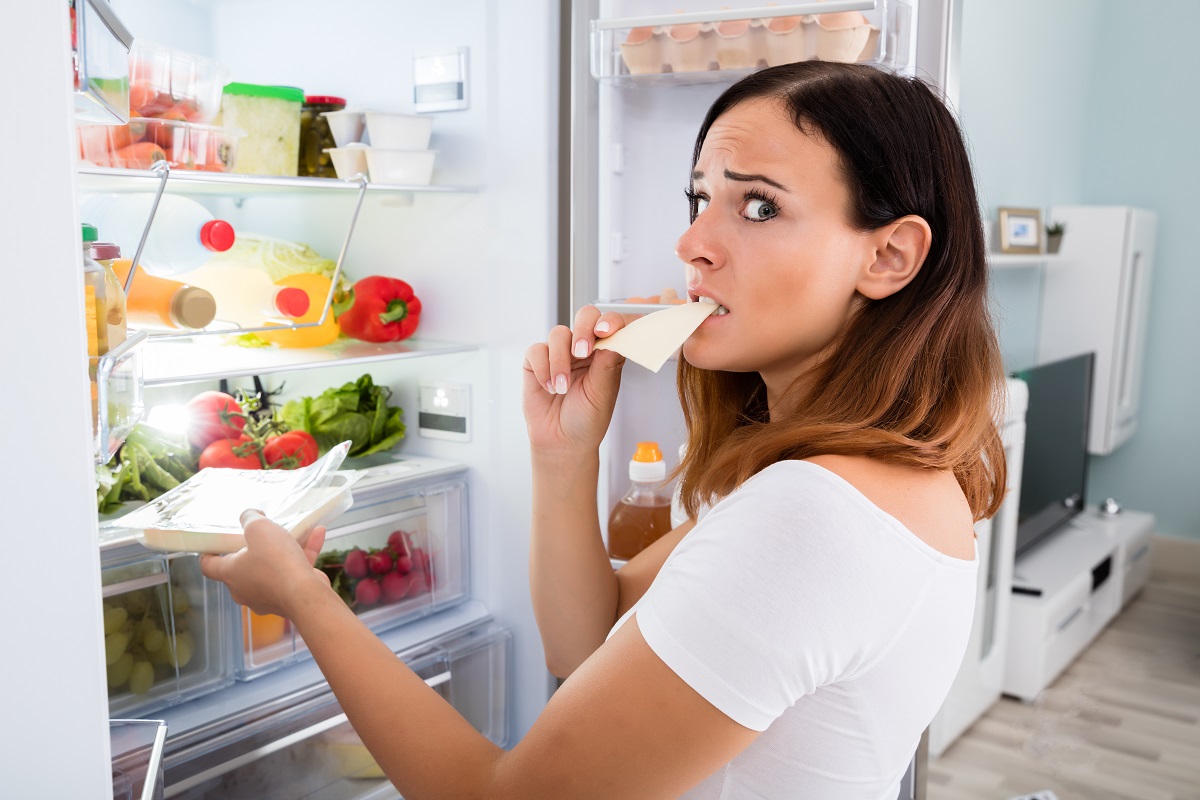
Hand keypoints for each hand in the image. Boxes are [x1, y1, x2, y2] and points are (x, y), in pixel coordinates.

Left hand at [200, 510, 331, 618]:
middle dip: (254, 548)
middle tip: (263, 534)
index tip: (214, 544)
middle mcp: (244, 589)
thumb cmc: (276, 562)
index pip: (209, 565)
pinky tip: (317, 534)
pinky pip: (293, 571)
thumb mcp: (259, 528)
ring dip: (285, 547)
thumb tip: (248, 516)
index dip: (208, 553)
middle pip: (243, 566)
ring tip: (298, 530)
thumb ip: (250, 518)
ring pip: (272, 567)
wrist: (305, 595)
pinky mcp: (288, 597)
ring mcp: (266, 596)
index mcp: (231, 573)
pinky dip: (304, 554)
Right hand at [523, 306, 627, 453]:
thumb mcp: (603, 394)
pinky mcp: (537, 361)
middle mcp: (584, 349)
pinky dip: (543, 368)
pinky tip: (549, 387)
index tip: (606, 331)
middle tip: (581, 352)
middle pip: (585, 317)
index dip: (610, 321)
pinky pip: (537, 350)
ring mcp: (560, 353)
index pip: (612, 325)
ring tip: (562, 387)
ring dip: (560, 360)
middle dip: (583, 329)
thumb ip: (608, 364)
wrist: (562, 442)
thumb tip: (616, 336)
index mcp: (606, 353)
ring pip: (559, 333)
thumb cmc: (587, 420)